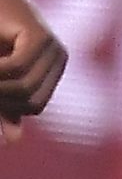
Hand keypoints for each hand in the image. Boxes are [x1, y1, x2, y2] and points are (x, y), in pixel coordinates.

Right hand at [0, 0, 67, 137]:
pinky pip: (17, 68)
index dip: (9, 107)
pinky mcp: (39, 36)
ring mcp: (53, 46)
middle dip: (2, 100)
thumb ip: (4, 107)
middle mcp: (60, 57)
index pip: (34, 106)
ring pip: (24, 87)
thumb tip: (14, 143)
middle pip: (33, 102)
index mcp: (52, 69)